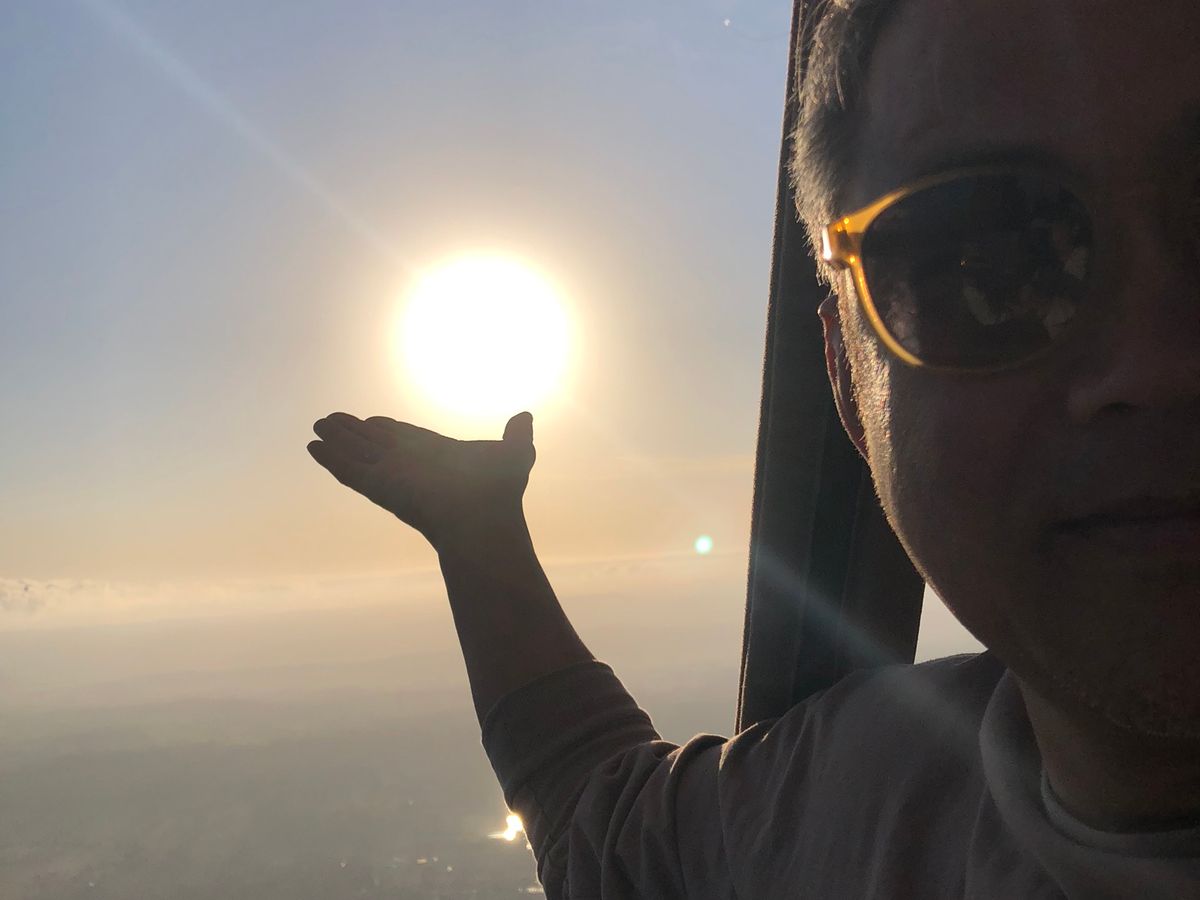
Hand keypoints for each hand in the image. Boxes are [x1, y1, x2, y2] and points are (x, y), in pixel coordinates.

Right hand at [307, 411, 535, 548]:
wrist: (482, 518)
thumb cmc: (500, 492)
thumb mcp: (515, 455)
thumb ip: (518, 436)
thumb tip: (526, 416)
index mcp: (436, 455)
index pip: (406, 438)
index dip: (388, 429)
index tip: (373, 420)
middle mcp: (410, 464)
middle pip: (375, 444)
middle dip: (354, 432)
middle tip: (331, 419)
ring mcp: (391, 476)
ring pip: (356, 454)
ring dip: (336, 441)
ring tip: (317, 427)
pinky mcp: (377, 486)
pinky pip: (348, 470)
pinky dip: (330, 459)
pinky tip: (313, 448)